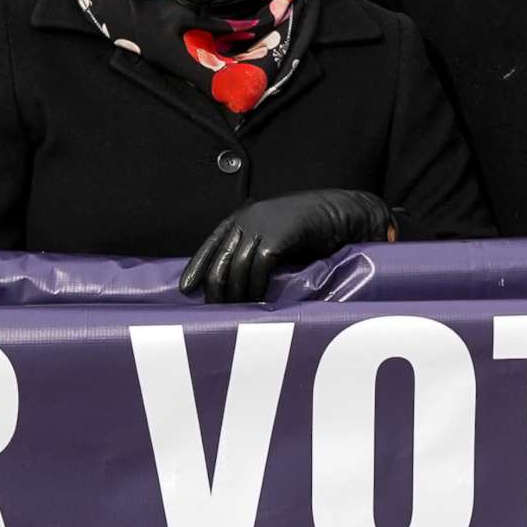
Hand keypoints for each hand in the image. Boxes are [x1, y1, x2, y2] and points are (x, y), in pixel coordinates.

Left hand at [180, 190, 394, 303]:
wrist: (339, 212)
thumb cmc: (310, 226)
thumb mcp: (275, 233)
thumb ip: (255, 247)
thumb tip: (237, 278)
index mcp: (242, 217)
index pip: (210, 244)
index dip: (196, 267)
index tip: (187, 289)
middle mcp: (247, 219)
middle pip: (220, 260)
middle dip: (216, 290)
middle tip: (216, 312)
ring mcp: (262, 226)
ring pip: (237, 268)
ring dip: (237, 295)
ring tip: (239, 314)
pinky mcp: (278, 236)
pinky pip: (259, 269)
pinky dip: (257, 289)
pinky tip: (259, 303)